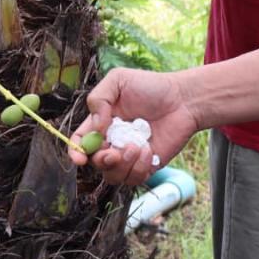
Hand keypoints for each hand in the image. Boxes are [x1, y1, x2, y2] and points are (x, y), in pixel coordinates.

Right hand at [69, 68, 199, 185]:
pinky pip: (133, 179)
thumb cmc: (152, 87)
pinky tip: (150, 150)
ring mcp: (128, 156)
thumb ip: (98, 98)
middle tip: (113, 152)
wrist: (183, 99)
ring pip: (112, 176)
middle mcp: (112, 142)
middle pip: (95, 163)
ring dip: (122, 165)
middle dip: (101, 160)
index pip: (80, 142)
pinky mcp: (145, 166)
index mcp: (101, 123)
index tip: (80, 157)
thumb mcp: (119, 80)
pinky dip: (139, 168)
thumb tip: (96, 128)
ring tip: (138, 146)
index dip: (75, 152)